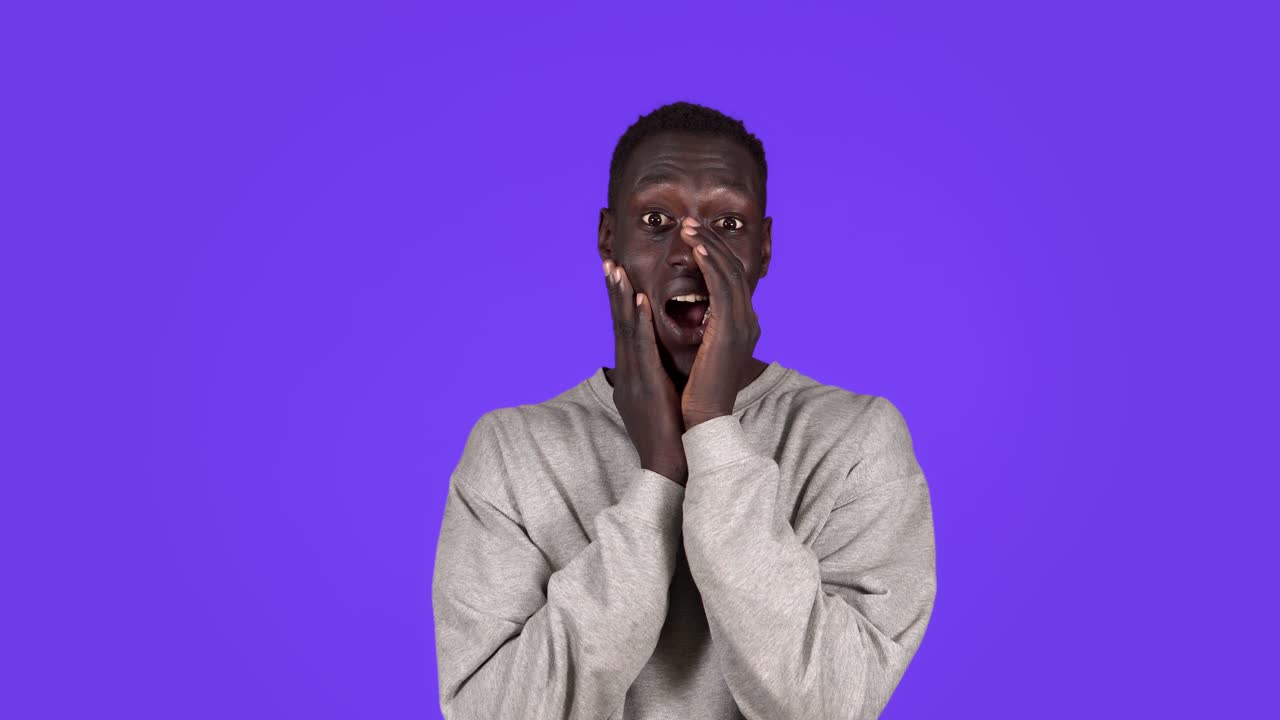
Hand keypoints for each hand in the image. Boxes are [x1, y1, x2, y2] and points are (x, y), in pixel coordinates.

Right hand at [604, 259, 687, 485]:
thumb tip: (657, 361)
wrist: (669, 466)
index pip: (625, 330)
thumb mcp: (658, 398)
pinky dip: (638, 322)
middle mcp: (627, 372)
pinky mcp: (644, 386)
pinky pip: (640, 348)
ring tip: (615, 270)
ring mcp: (632, 378)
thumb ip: (655, 376)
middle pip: (618, 323)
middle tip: (609, 261)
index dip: (619, 301)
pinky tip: (638, 301)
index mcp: (632, 373)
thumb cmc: (668, 433)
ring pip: (624, 330)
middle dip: (613, 291)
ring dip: (619, 297)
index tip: (617, 273)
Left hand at [677, 217, 761, 428]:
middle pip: (733, 269)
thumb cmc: (696, 392)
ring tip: (689, 227)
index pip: (731, 279)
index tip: (693, 236)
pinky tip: (696, 249)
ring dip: (709, 246)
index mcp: (742, 326)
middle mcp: (749, 321)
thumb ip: (705, 331)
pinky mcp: (730, 330)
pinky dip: (710, 265)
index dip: (713, 254)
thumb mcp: (703, 352)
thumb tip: (697, 316)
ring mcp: (743, 324)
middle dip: (711, 242)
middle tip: (690, 222)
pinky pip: (722, 288)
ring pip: (729, 273)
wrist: (702, 419)